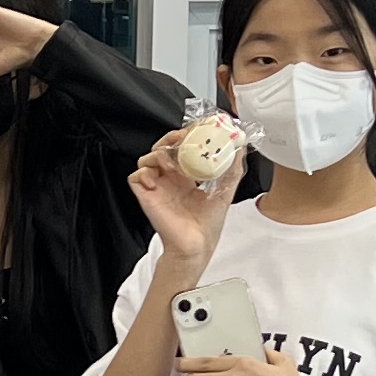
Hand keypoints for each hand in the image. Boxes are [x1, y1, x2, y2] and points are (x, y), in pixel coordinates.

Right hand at [129, 125, 238, 274]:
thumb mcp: (226, 189)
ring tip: (173, 162)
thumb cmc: (208, 223)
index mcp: (187, 176)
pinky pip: (136, 176)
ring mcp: (158, 186)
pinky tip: (158, 180)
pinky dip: (144, 172)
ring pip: (148, 157)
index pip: (181, 148)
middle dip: (171, 138)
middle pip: (163, 147)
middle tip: (182, 139)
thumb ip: (233, 167)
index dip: (186, 136)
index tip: (196, 130)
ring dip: (159, 153)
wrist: (197, 244)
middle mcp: (171, 179)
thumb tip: (240, 146)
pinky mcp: (146, 195)